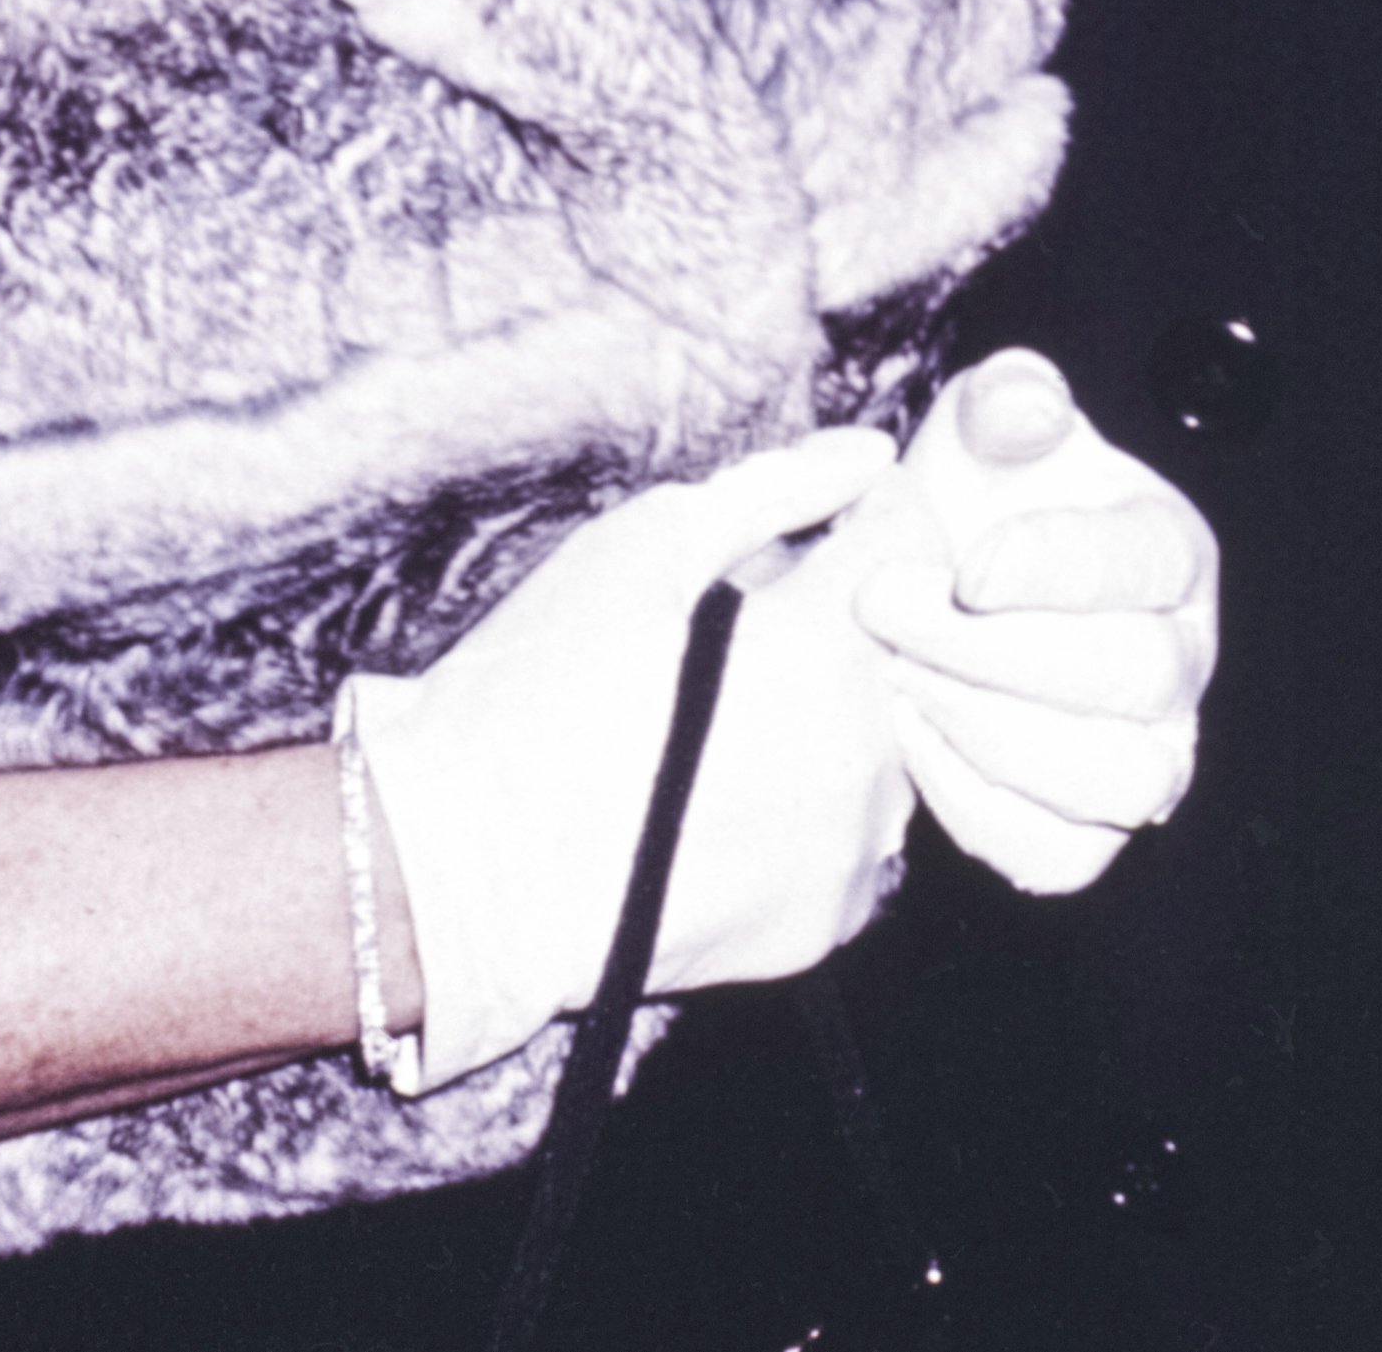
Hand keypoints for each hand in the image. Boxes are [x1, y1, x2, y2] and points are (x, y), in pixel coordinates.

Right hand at [346, 426, 913, 1089]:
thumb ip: (778, 489)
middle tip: (756, 623)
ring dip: (838, 714)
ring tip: (737, 712)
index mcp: (830, 648)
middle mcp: (867, 757)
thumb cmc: (543, 685)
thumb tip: (868, 453)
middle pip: (906, 650)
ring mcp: (852, 854)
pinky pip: (853, 839)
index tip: (822, 524)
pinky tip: (732, 792)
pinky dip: (815, 806)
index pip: (915, 542)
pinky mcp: (824, 928)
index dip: (868, 514)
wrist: (466, 868)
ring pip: (888, 746)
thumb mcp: (644, 546)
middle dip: (849, 619)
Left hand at [824, 350, 1219, 894]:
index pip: (1143, 564)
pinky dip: (979, 810)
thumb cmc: (978, 496)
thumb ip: (1010, 400)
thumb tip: (1024, 409)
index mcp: (1169, 548)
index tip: (967, 566)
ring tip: (898, 673)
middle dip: (993, 647)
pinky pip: (1059, 856)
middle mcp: (1181, 658)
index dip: (1058, 567)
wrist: (941, 586)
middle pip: (1128, 675)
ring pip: (1113, 780)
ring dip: (991, 731)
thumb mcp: (988, 423)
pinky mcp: (1091, 833)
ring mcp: (1149, 756)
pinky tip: (911, 736)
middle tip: (882, 605)